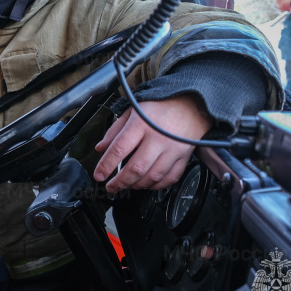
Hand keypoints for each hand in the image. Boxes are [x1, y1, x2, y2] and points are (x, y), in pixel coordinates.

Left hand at [93, 96, 212, 192]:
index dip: (106, 165)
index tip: (99, 175)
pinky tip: (147, 184)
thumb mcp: (132, 111)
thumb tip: (101, 148)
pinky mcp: (184, 157)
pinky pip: (170, 178)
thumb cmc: (160, 106)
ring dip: (137, 185)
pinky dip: (157, 185)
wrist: (191, 104)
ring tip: (127, 185)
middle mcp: (158, 138)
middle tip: (111, 187)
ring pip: (153, 176)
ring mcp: (173, 149)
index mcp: (141, 124)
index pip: (119, 149)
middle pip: (136, 168)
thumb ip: (115, 131)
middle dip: (120, 182)